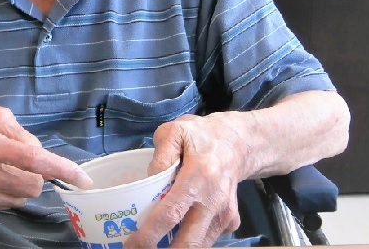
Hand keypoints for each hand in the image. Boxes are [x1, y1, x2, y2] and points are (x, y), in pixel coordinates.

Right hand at [0, 93, 91, 212]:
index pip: (32, 160)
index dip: (61, 170)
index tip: (83, 180)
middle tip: (22, 158)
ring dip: (20, 183)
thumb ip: (17, 129)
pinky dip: (5, 191)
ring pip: (19, 198)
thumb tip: (38, 151)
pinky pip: (3, 204)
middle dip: (37, 174)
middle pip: (31, 186)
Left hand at [123, 113, 244, 247]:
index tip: (132, 244)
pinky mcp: (230, 222)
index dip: (149, 234)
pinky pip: (207, 238)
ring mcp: (225, 215)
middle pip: (188, 242)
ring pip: (199, 245)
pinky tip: (178, 228)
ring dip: (176, 247)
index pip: (171, 214)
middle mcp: (214, 201)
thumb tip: (148, 180)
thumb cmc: (200, 136)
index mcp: (198, 176)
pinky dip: (190, 239)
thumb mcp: (175, 131)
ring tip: (157, 240)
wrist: (237, 143)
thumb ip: (160, 155)